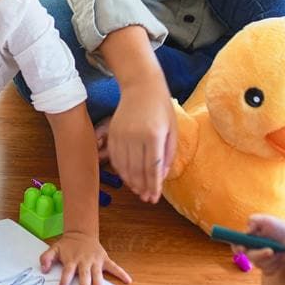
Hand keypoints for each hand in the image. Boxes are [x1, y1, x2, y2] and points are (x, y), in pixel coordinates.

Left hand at [40, 232, 131, 284]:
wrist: (81, 233)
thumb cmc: (67, 245)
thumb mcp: (54, 248)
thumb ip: (46, 258)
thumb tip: (43, 269)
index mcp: (72, 259)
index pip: (67, 271)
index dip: (64, 281)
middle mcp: (84, 261)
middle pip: (84, 274)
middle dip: (83, 284)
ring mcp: (95, 260)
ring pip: (97, 273)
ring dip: (98, 283)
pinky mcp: (104, 259)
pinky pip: (114, 267)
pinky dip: (121, 273)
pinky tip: (128, 280)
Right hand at [108, 77, 175, 202]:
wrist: (141, 86)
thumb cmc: (161, 107)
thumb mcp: (172, 129)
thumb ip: (168, 154)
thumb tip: (161, 176)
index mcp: (154, 135)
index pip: (152, 167)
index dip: (153, 185)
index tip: (154, 197)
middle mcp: (136, 135)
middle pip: (137, 169)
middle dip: (142, 187)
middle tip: (147, 198)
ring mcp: (121, 134)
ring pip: (124, 166)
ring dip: (131, 181)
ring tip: (138, 190)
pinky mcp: (112, 132)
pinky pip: (114, 157)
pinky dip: (120, 170)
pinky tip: (127, 177)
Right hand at [241, 214, 284, 276]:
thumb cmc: (278, 227)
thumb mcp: (266, 220)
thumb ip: (254, 221)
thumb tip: (246, 231)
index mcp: (247, 240)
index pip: (236, 245)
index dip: (237, 248)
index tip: (243, 248)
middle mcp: (251, 251)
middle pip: (250, 257)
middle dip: (260, 254)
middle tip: (271, 250)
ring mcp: (259, 261)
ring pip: (260, 265)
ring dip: (272, 258)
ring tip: (282, 250)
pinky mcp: (268, 268)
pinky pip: (269, 271)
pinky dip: (277, 264)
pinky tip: (283, 256)